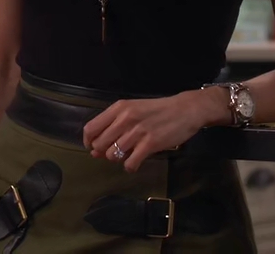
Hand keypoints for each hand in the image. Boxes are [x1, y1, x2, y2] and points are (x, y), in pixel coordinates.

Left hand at [82, 88, 230, 172]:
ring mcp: (137, 132)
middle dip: (103, 152)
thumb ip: (114, 125)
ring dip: (118, 159)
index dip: (89, 142)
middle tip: (114, 152)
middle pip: (100, 144)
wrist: (185, 110)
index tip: (93, 148)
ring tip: (128, 155)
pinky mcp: (150, 144)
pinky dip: (130, 166)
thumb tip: (95, 148)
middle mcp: (125, 118)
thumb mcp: (133, 110)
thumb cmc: (158, 110)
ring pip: (113, 154)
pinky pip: (130, 163)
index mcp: (119, 108)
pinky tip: (135, 162)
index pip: (91, 128)